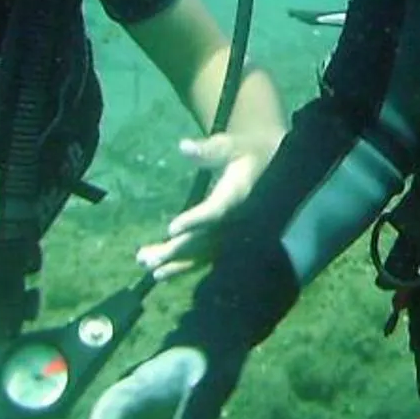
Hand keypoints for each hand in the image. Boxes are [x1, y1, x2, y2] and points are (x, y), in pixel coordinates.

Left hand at [136, 130, 272, 270]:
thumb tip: (183, 147)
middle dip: (176, 250)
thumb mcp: (231, 145)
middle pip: (205, 239)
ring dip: (175, 263)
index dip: (196, 220)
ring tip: (147, 265)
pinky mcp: (227, 242)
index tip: (172, 229)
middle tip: (146, 258)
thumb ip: (209, 149)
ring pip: (203, 254)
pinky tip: (160, 273)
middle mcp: (237, 220)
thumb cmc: (247, 152)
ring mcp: (233, 235)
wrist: (273, 169)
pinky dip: (183, 267)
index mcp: (239, 194)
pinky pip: (206, 258)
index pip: (217, 210)